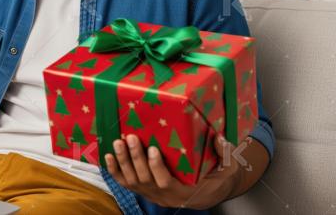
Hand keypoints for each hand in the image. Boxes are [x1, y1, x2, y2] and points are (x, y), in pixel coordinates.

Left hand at [105, 134, 242, 209]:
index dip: (157, 167)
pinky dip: (115, 170)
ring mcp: (152, 194)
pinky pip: (125, 183)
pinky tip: (108, 156)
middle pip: (145, 180)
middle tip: (130, 138)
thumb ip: (224, 154)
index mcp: (184, 191)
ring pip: (132, 181)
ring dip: (123, 162)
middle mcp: (164, 196)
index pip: (166, 183)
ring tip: (118, 143)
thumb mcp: (227, 167)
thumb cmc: (216, 177)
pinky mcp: (143, 190)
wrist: (207, 192)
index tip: (153, 148)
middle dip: (135, 159)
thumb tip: (219, 138)